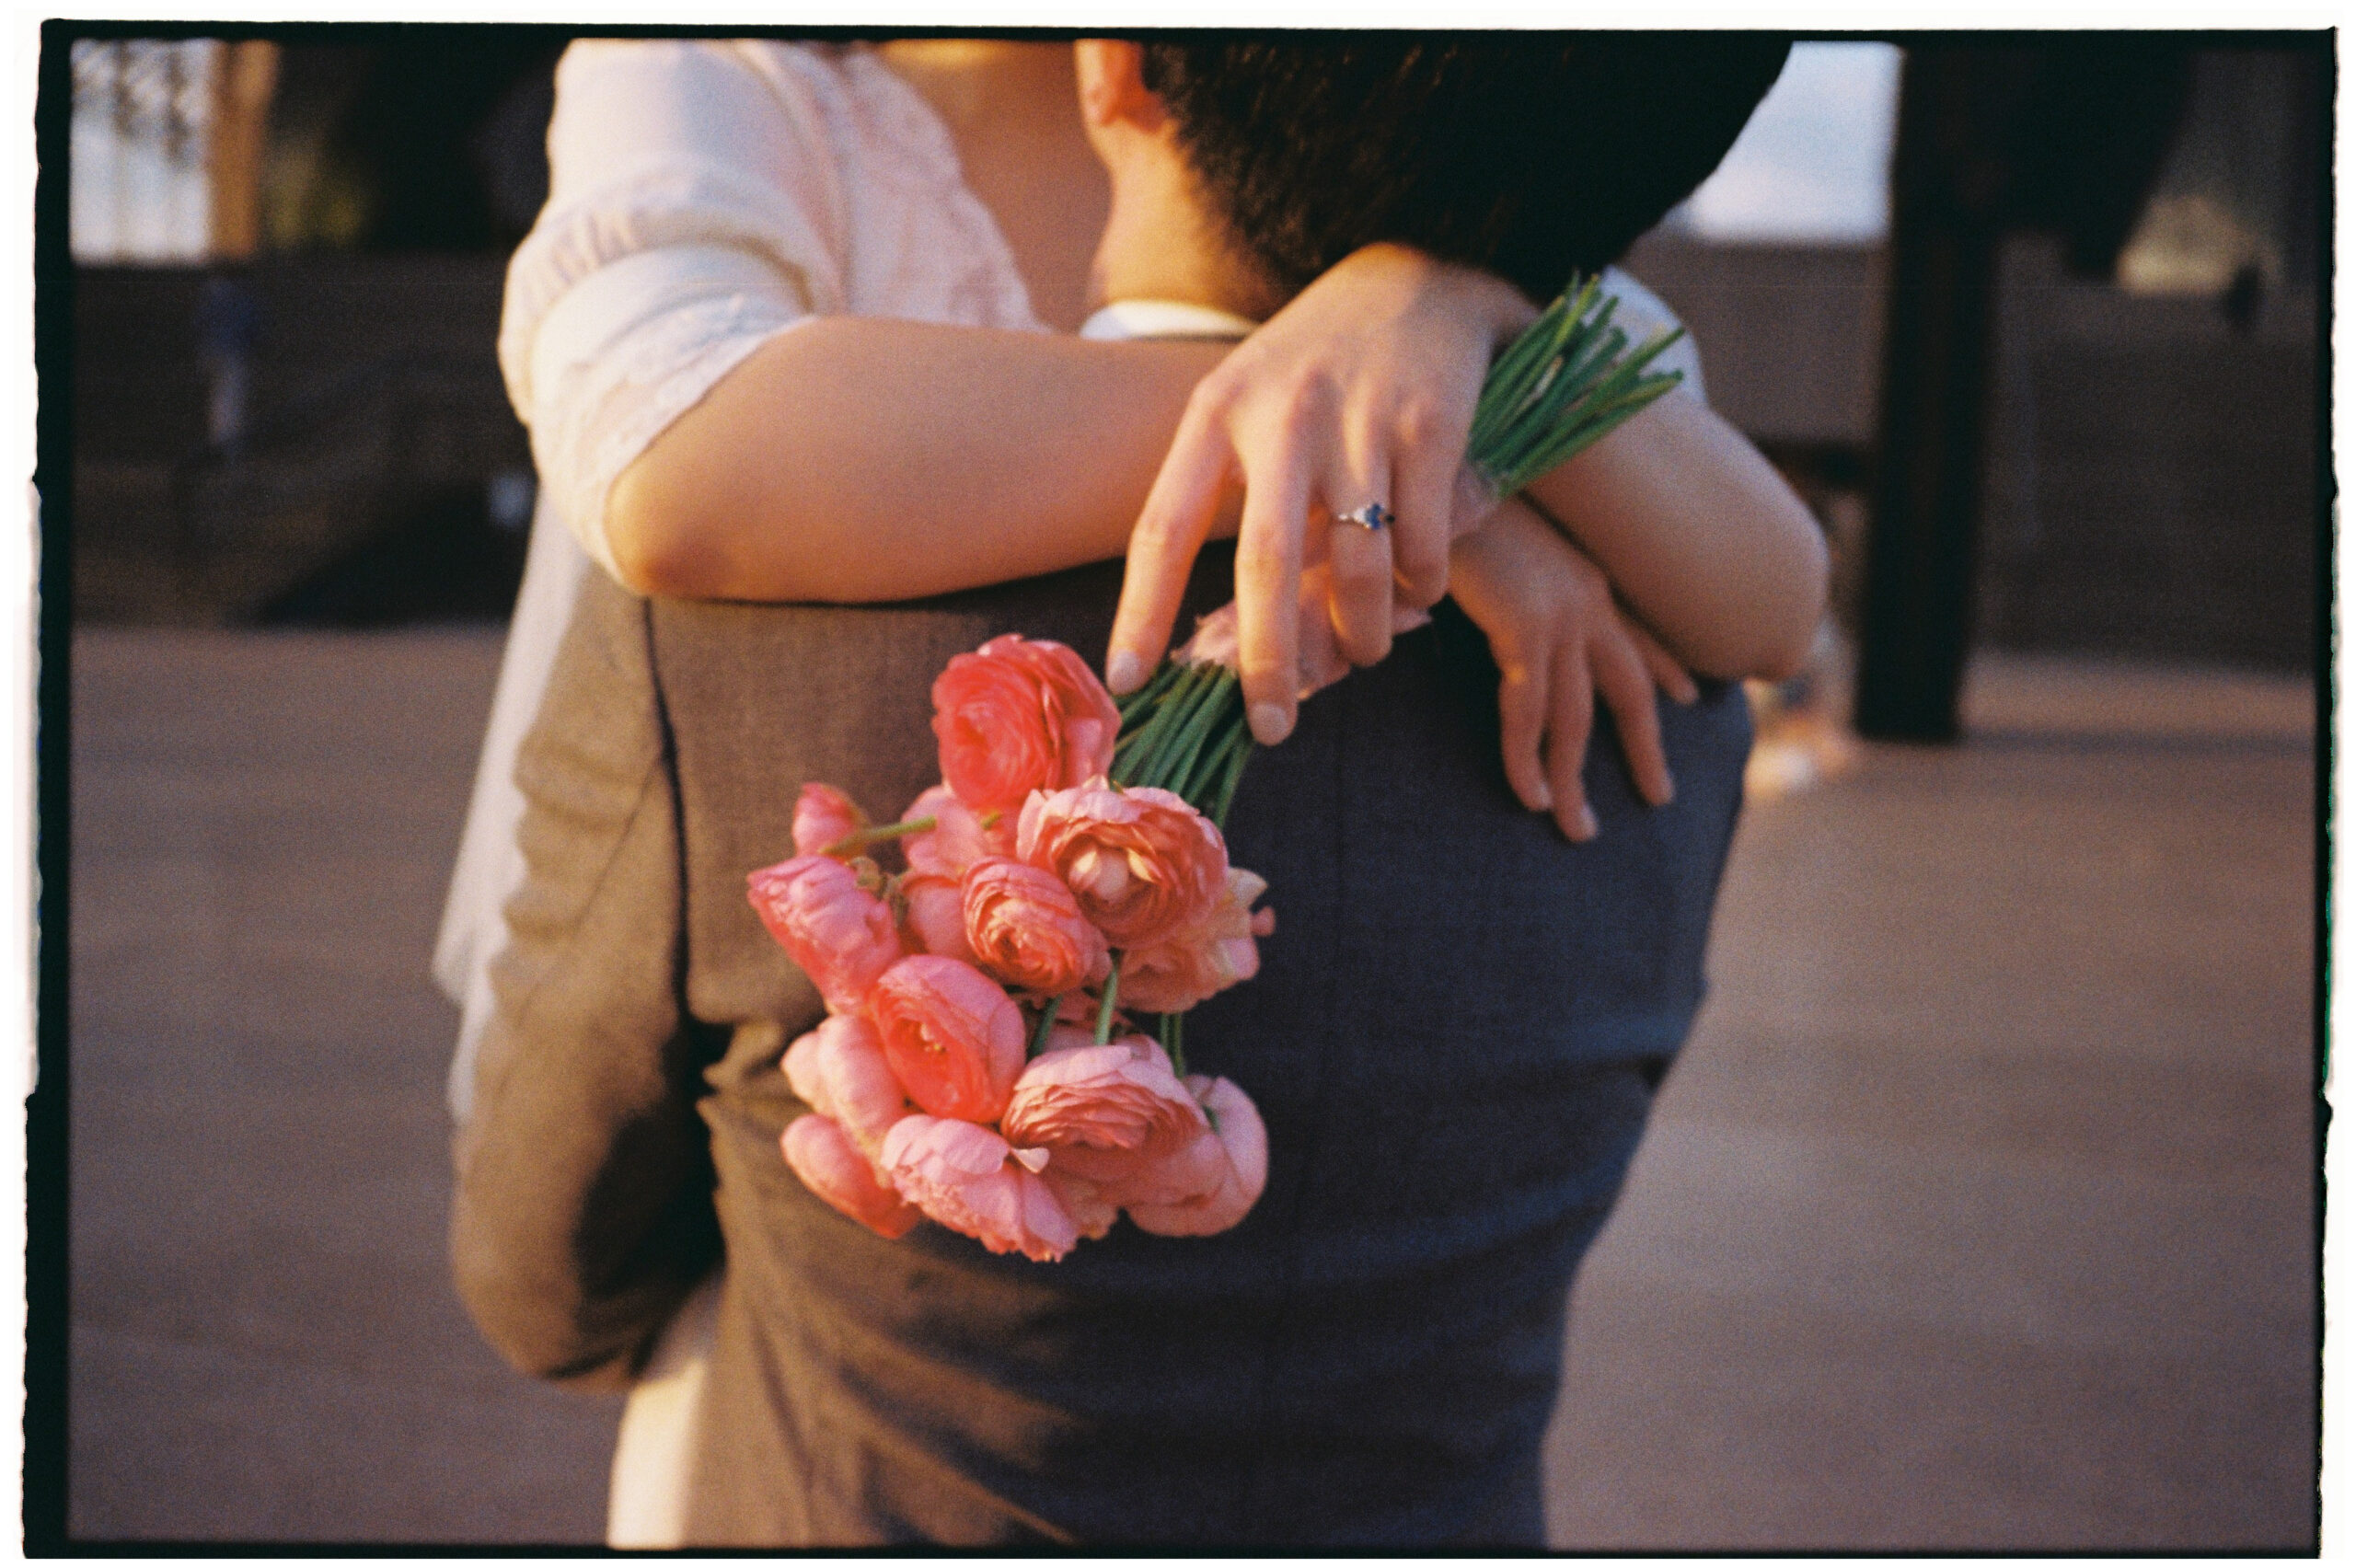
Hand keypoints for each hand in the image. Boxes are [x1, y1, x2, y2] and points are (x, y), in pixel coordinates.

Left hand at [1106, 243, 1534, 743]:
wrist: (1415, 277)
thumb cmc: (1315, 368)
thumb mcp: (1248, 405)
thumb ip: (1229, 496)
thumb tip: (1219, 631)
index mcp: (1215, 413)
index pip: (1161, 527)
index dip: (1140, 611)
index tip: (1125, 683)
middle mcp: (1279, 415)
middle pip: (1262, 563)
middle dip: (1264, 661)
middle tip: (1271, 728)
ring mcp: (1357, 418)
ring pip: (1359, 565)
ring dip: (1366, 630)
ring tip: (1368, 651)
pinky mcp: (1429, 423)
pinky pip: (1423, 541)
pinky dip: (1423, 583)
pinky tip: (1420, 588)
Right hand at [1446, 501, 1697, 841]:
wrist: (1429, 467)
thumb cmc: (1442, 502)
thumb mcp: (1485, 544)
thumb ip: (1498, 580)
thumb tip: (1479, 600)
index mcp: (1580, 573)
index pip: (1636, 630)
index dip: (1664, 665)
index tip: (1687, 695)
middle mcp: (1585, 596)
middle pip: (1629, 689)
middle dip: (1646, 747)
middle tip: (1660, 796)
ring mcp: (1562, 613)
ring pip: (1577, 717)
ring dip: (1574, 780)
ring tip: (1576, 829)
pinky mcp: (1527, 626)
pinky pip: (1530, 713)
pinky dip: (1528, 759)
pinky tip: (1530, 796)